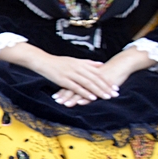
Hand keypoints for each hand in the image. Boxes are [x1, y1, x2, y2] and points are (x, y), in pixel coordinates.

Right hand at [2, 44, 119, 102]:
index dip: (106, 80)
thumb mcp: (74, 60)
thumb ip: (88, 63)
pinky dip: (85, 93)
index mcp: (81, 63)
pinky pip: (76, 87)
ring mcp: (70, 74)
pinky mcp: (63, 80)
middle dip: (106, 87)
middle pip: (95, 79)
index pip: (97, 73)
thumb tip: (101, 65)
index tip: (115, 87)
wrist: (42, 60)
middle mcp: (77, 68)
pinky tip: (91, 98)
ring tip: (107, 97)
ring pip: (88, 83)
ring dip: (98, 91)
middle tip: (115, 94)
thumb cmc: (57, 61)